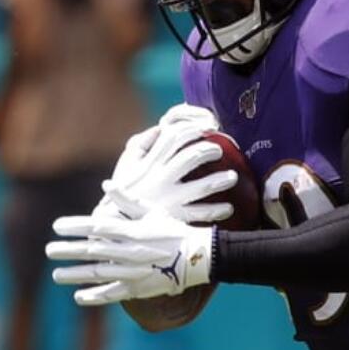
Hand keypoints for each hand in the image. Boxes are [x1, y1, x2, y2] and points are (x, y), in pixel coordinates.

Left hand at [47, 210, 212, 305]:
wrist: (201, 256)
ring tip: (56, 274)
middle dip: (69, 250)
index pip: (98, 226)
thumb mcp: (154, 211)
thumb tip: (107, 184)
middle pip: (93, 250)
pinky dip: (96, 296)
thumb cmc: (176, 230)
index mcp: (134, 230)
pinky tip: (79, 297)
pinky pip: (114, 293)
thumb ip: (128, 200)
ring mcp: (135, 271)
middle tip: (50, 250)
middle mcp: (131, 250)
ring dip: (75, 274)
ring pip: (99, 273)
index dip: (75, 226)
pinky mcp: (140, 288)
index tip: (56, 226)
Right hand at [103, 109, 234, 222]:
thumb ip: (142, 144)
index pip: (173, 137)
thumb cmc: (126, 188)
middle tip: (218, 151)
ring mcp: (170, 198)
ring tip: (232, 176)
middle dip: (209, 150)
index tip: (206, 128)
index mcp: (150, 163)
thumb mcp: (127, 164)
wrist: (116, 221)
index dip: (193, 129)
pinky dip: (216, 210)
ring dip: (219, 180)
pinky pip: (200, 214)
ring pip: (201, 187)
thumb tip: (160, 128)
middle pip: (191, 158)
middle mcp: (161, 179)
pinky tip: (229, 207)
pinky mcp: (175, 217)